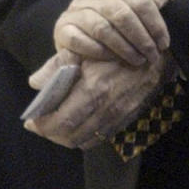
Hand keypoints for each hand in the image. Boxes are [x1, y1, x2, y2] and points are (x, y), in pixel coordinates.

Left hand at [24, 48, 170, 149]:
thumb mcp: (85, 49)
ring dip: (67, 137)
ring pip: (84, 140)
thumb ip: (57, 65)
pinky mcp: (126, 120)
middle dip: (51, 134)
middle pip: (70, 136)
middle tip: (41, 125)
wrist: (156, 56)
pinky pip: (100, 137)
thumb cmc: (117, 48)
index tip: (32, 121)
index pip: (61, 121)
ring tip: (57, 126)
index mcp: (92, 89)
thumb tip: (34, 81)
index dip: (43, 125)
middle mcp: (105, 108)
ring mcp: (117, 117)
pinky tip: (78, 124)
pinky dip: (84, 135)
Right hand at [52, 0, 169, 67]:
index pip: (140, 1)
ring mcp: (75, 9)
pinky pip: (81, 41)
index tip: (164, 44)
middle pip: (123, 15)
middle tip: (152, 56)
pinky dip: (99, 52)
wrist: (77, 31)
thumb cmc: (112, 20)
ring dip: (124, 48)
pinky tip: (112, 59)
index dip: (155, 24)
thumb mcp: (131, 5)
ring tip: (137, 61)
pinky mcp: (62, 28)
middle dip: (142, 39)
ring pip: (103, 29)